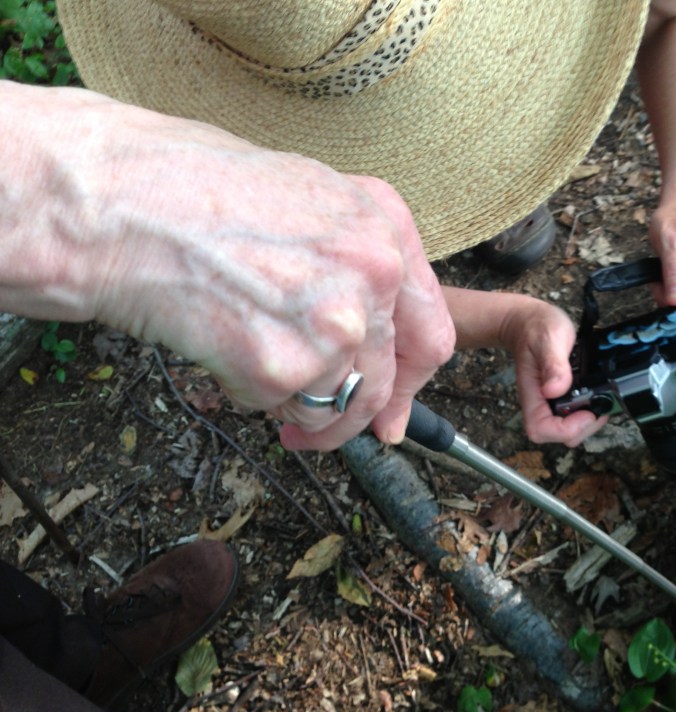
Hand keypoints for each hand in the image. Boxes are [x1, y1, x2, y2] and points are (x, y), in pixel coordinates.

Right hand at [23, 90, 455, 449]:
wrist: (117, 200)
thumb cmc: (194, 192)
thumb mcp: (306, 203)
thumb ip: (353, 268)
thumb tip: (372, 344)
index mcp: (385, 226)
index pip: (430, 333)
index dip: (410, 385)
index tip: (391, 416)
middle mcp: (373, 272)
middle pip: (382, 383)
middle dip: (348, 418)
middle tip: (309, 428)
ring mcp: (334, 321)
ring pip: (334, 407)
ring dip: (292, 407)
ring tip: (242, 360)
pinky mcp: (283, 365)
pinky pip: (278, 407)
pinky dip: (246, 392)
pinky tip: (216, 345)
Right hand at [501, 300, 608, 446]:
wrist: (530, 322)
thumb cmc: (536, 328)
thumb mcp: (549, 338)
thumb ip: (552, 363)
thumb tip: (554, 390)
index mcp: (532, 394)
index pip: (540, 430)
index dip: (565, 428)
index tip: (586, 411)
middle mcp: (541, 403)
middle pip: (559, 436)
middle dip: (584, 427)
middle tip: (601, 405)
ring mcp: (551, 403)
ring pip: (570, 430)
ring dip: (590, 420)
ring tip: (602, 398)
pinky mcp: (563, 399)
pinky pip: (577, 416)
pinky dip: (592, 410)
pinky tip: (598, 393)